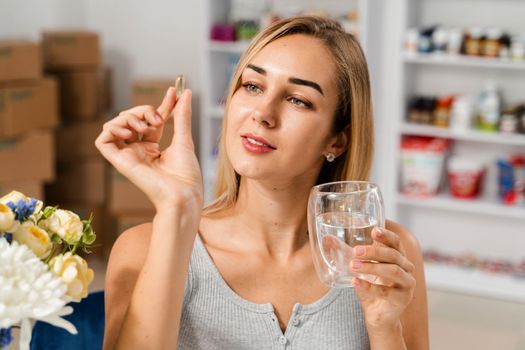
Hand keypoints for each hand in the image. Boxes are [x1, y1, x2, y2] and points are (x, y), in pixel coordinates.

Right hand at [95, 88, 202, 210]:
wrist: (182, 193)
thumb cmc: (186, 175)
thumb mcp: (184, 138)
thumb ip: (181, 115)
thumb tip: (186, 93)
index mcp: (153, 148)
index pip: (151, 120)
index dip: (161, 105)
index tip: (174, 92)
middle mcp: (138, 151)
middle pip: (130, 118)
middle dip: (143, 110)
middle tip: (158, 119)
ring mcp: (128, 156)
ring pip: (114, 125)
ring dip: (128, 117)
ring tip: (145, 127)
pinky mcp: (119, 162)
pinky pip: (102, 141)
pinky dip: (111, 130)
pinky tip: (129, 132)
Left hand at [350, 227, 415, 330]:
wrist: (379, 315)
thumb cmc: (372, 287)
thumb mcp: (362, 268)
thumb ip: (351, 255)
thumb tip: (329, 239)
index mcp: (399, 257)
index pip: (396, 242)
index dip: (386, 236)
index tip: (374, 231)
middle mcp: (407, 268)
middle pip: (393, 255)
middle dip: (373, 252)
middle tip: (356, 251)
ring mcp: (407, 284)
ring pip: (393, 271)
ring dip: (372, 267)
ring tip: (353, 266)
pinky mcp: (402, 299)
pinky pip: (386, 292)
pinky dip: (369, 287)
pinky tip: (355, 282)